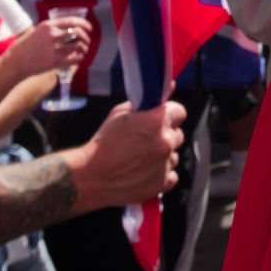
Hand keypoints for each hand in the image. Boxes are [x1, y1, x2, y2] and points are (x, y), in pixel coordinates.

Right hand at [11, 16, 92, 80]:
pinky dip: (80, 58)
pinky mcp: (56, 62)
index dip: (84, 24)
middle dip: (86, 37)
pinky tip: (79, 58)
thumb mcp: (36, 31)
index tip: (89, 28)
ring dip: (84, 47)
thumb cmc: (24, 47)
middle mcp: (53, 36)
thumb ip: (51, 29)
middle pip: (78, 33)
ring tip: (83, 49)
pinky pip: (75, 59)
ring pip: (78, 46)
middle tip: (87, 40)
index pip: (72, 21)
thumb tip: (67, 28)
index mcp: (48, 26)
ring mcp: (55, 49)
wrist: (15, 63)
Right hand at [71, 101, 185, 211]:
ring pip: (174, 156)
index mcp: (157, 121)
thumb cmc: (103, 143)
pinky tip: (146, 172)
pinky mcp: (161, 183)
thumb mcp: (120, 113)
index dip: (170, 115)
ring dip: (163, 156)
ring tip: (142, 159)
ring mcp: (165, 164)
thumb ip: (147, 101)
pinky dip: (161, 175)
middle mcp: (165, 141)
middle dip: (165, 136)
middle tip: (147, 141)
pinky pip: (171, 176)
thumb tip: (169, 86)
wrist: (90, 175)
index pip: (180, 112)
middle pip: (178, 135)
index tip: (161, 119)